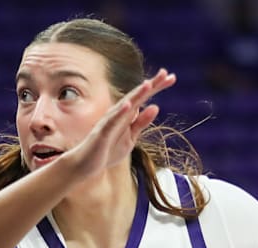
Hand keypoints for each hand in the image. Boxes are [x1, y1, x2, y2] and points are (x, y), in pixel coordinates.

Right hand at [60, 68, 176, 176]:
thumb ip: (141, 123)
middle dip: (151, 85)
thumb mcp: (130, 138)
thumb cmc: (107, 150)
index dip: (157, 87)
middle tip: (166, 72)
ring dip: (136, 95)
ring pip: (125, 106)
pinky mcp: (102, 133)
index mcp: (127, 115)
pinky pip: (111, 122)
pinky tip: (128, 105)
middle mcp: (118, 114)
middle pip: (137, 96)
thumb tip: (155, 106)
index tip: (172, 77)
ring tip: (149, 84)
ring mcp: (109, 122)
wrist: (86, 164)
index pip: (144, 97)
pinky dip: (120, 113)